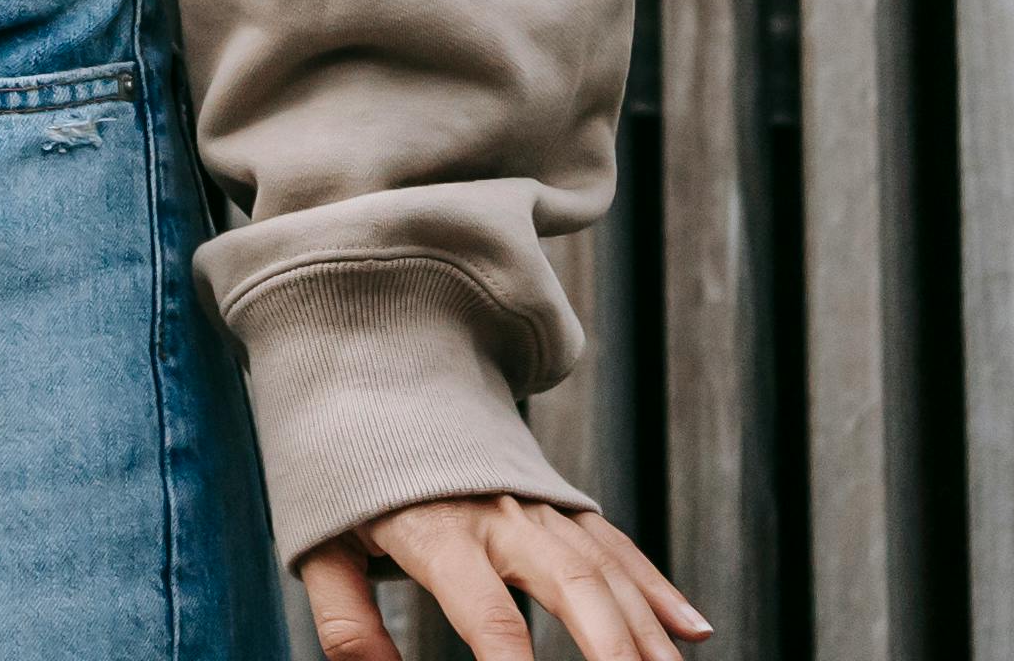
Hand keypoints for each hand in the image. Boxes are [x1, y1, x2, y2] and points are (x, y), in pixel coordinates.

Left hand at [301, 496, 707, 660]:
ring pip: (607, 574)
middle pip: (574, 588)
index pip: (489, 616)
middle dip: (614, 651)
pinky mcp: (556, 503)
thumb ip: (347, 619)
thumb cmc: (340, 475)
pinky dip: (656, 589)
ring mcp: (536, 507)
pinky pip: (615, 547)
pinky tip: (693, 633)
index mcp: (437, 532)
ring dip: (647, 634)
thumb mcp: (320, 543)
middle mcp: (499, 517)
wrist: (368, 380)